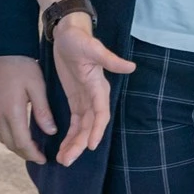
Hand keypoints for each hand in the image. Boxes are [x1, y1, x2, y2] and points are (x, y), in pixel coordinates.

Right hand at [0, 55, 54, 163]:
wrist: (0, 48)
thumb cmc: (22, 65)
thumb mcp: (37, 86)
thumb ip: (43, 111)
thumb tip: (50, 132)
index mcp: (12, 111)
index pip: (22, 142)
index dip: (33, 154)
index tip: (43, 159)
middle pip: (10, 144)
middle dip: (24, 153)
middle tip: (38, 156)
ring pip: (2, 138)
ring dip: (15, 145)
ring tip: (30, 147)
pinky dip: (8, 135)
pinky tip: (18, 132)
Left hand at [48, 13, 136, 166]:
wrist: (68, 33)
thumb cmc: (80, 39)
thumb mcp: (92, 47)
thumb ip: (109, 59)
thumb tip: (131, 67)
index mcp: (99, 86)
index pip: (100, 113)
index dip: (97, 129)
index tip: (90, 145)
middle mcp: (94, 97)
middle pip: (90, 126)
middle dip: (79, 143)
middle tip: (67, 160)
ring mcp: (85, 100)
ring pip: (82, 128)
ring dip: (74, 144)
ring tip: (63, 160)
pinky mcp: (75, 100)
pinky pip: (74, 123)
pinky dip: (70, 136)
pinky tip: (63, 148)